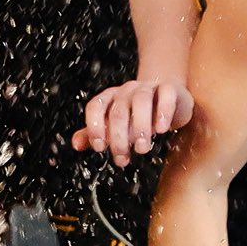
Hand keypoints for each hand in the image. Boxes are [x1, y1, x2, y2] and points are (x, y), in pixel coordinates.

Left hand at [73, 80, 193, 166]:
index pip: (95, 107)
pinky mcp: (170, 88)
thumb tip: (76, 145)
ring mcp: (148, 87)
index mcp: (109, 98)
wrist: (168, 98)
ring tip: (142, 148)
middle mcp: (126, 90)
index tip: (100, 148)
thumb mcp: (113, 125)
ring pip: (141, 101)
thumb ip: (93, 134)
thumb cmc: (136, 115)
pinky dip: (163, 112)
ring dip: (141, 127)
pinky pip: (166, 95)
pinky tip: (162, 130)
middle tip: (123, 158)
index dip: (94, 127)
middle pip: (118, 111)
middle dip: (119, 137)